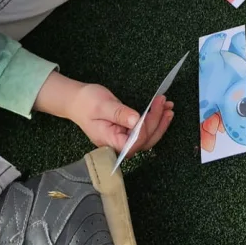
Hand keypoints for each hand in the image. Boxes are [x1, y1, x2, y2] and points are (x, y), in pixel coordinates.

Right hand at [34, 73, 173, 155]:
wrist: (76, 101)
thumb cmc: (87, 102)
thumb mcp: (103, 105)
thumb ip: (120, 114)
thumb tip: (137, 121)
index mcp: (110, 140)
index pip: (134, 143)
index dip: (146, 129)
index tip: (152, 109)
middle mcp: (118, 144)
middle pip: (144, 141)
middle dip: (158, 123)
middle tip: (166, 104)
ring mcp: (122, 139)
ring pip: (146, 137)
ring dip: (160, 122)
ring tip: (169, 106)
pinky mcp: (126, 132)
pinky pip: (143, 130)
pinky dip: (155, 120)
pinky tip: (162, 109)